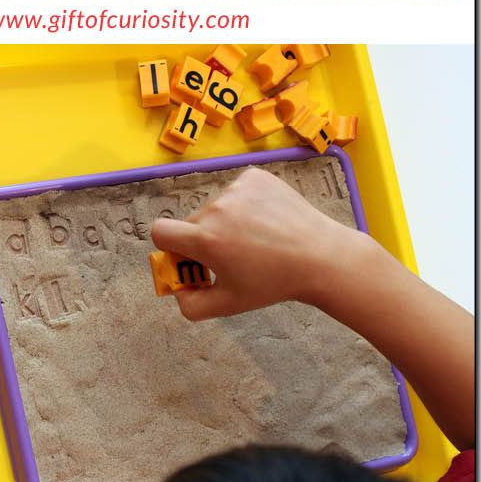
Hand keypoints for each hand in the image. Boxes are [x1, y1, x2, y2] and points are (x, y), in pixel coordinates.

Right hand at [151, 166, 356, 320]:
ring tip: (257, 239)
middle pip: (193, 222)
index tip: (188, 257)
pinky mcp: (254, 176)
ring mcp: (236, 188)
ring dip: (227, 221)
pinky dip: (245, 204)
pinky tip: (267, 220)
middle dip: (205, 239)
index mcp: (205, 239)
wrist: (319, 256)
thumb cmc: (273, 283)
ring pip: (217, 207)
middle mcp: (216, 208)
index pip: (161, 232)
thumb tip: (176, 289)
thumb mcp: (229, 305)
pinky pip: (237, 191)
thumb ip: (191, 305)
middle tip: (233, 256)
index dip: (170, 247)